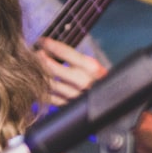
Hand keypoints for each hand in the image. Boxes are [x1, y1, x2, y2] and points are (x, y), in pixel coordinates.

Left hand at [36, 37, 151, 152]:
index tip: (41, 41)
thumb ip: (78, 62)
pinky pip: (50, 99)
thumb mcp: (96, 69)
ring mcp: (75, 97)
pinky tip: (36, 86)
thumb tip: (56, 52)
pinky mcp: (70, 108)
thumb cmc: (107, 86)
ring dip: (37, 75)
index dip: (50, 45)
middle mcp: (83, 82)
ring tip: (31, 68)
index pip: (65, 52)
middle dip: (39, 60)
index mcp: (92, 68)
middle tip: (32, 54)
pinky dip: (41, 92)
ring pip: (49, 84)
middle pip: (53, 68)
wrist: (120, 111)